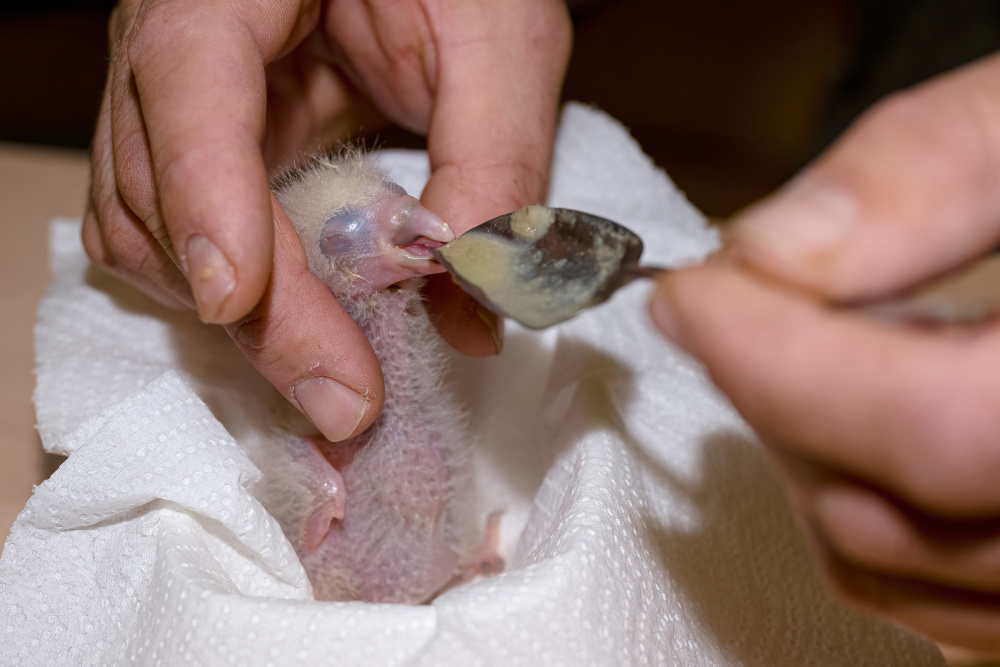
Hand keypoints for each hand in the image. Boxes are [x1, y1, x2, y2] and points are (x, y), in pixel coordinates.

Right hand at [82, 0, 571, 441]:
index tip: (240, 299)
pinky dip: (241, 300)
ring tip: (339, 373)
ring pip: (150, 233)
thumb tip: (471, 318)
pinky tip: (309, 328)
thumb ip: (494, 164)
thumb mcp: (501, 42)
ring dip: (244, 318)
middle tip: (349, 399)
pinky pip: (178, 244)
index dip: (205, 193)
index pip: (188, 76)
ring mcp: (174, 107)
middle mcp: (173, 43)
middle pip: (160, 186)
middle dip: (257, 308)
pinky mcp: (197, 156)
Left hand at [650, 53, 999, 652]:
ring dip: (804, 452)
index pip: (937, 427)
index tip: (691, 296)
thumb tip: (769, 250)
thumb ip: (931, 167)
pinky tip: (864, 418)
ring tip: (817, 345)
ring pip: (888, 570)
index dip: (778, 362)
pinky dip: (857, 507)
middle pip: (891, 515)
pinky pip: (924, 600)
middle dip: (773, 400)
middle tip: (737, 306)